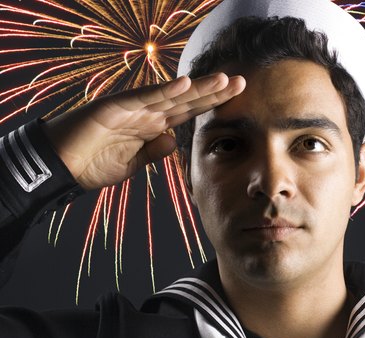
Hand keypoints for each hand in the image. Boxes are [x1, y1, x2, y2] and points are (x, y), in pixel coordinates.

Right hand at [43, 73, 245, 189]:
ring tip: (224, 80)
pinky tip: (185, 84)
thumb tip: (174, 140)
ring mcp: (131, 108)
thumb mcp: (132, 164)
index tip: (237, 98)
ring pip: (171, 95)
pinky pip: (144, 98)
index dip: (212, 104)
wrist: (59, 168)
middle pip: (187, 101)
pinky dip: (164, 90)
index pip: (189, 112)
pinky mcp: (114, 107)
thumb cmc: (91, 164)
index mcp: (151, 126)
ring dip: (198, 88)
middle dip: (215, 92)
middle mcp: (145, 113)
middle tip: (243, 82)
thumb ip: (153, 152)